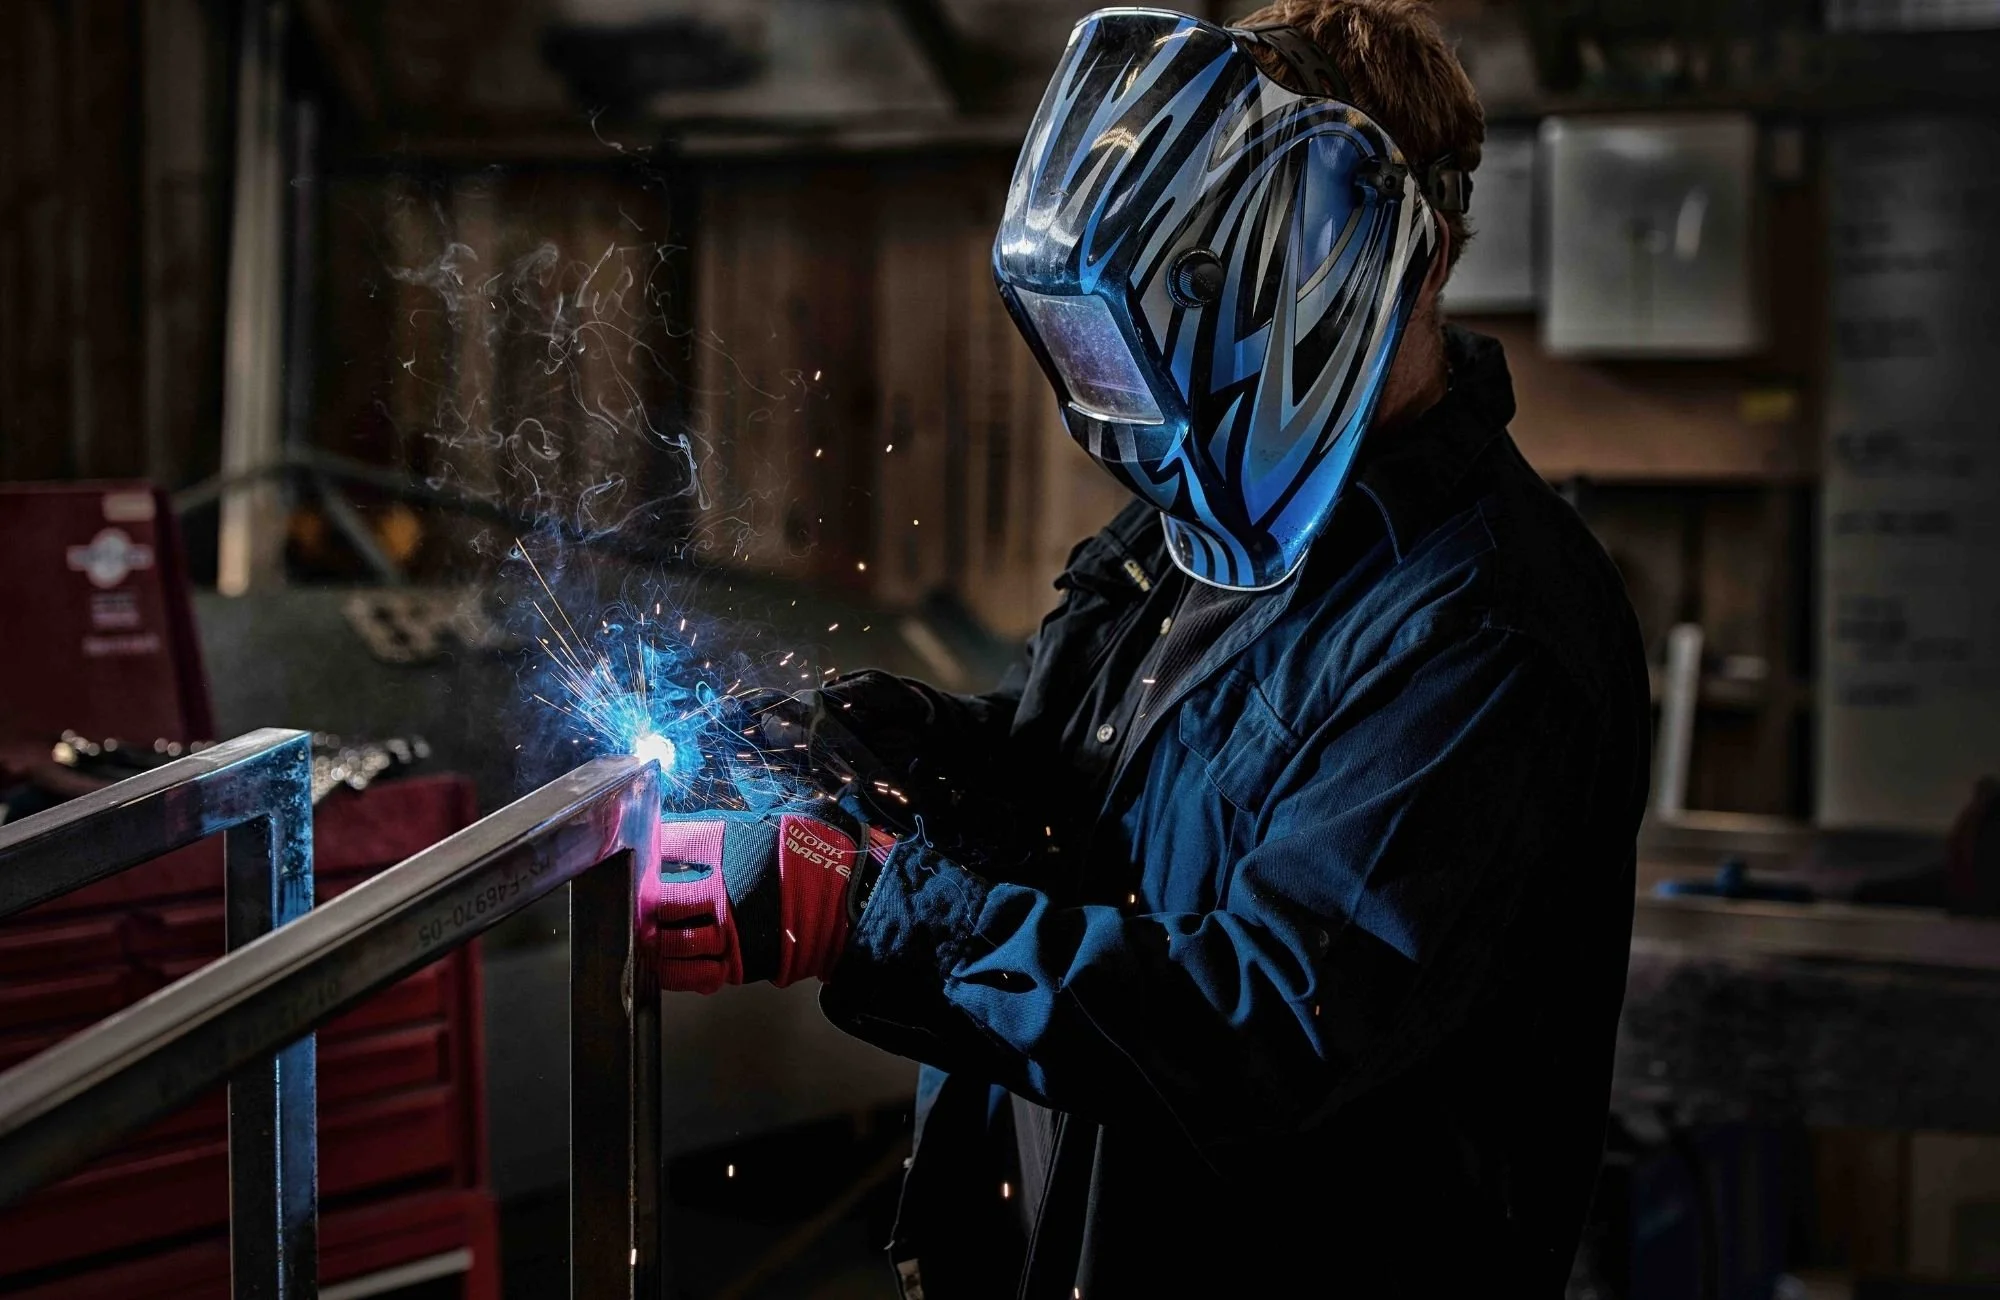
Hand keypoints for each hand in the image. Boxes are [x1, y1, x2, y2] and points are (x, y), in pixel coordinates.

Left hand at [643, 804, 890, 993]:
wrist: (858, 900)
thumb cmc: (822, 852)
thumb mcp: (782, 814)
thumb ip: (750, 806)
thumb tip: (735, 787)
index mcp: (728, 845)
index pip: (668, 845)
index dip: (652, 850)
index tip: (647, 853)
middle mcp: (722, 889)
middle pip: (660, 899)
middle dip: (646, 903)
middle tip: (642, 903)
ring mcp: (730, 930)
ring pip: (671, 941)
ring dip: (656, 940)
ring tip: (651, 936)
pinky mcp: (742, 963)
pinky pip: (696, 975)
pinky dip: (679, 973)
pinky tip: (671, 965)